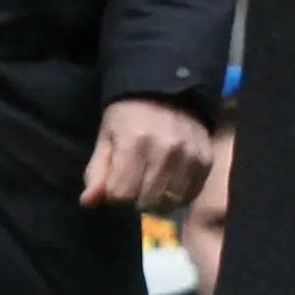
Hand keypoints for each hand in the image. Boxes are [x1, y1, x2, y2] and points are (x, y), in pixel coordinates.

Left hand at [81, 98, 212, 210]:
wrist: (168, 91)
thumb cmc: (129, 116)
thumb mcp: (106, 138)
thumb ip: (96, 172)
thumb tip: (88, 202)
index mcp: (135, 143)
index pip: (121, 195)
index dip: (114, 193)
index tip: (117, 180)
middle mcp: (166, 151)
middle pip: (146, 202)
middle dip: (135, 198)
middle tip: (135, 182)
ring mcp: (190, 156)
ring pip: (169, 203)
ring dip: (157, 200)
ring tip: (152, 183)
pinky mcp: (206, 160)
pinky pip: (190, 195)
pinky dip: (178, 196)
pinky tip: (170, 183)